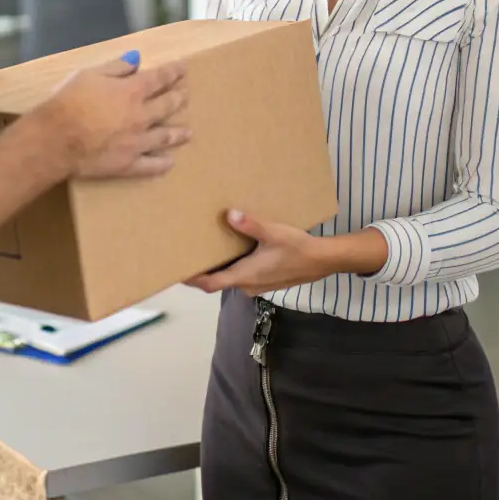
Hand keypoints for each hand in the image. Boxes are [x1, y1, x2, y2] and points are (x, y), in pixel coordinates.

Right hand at [41, 55, 189, 179]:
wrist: (57, 138)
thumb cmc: (69, 101)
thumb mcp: (90, 74)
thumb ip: (116, 67)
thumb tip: (137, 59)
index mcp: (132, 91)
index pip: (158, 78)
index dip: (172, 72)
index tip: (182, 69)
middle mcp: (141, 116)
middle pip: (166, 106)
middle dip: (178, 98)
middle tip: (186, 96)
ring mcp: (138, 143)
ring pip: (165, 137)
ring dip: (178, 133)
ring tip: (188, 132)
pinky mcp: (128, 164)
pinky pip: (150, 165)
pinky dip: (162, 164)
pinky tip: (170, 162)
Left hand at [187, 212, 329, 295]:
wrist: (321, 261)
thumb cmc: (296, 248)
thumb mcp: (273, 233)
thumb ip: (250, 225)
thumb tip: (229, 215)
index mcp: (245, 276)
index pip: (211, 284)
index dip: (193, 280)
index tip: (177, 272)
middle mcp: (247, 284)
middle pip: (217, 282)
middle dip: (202, 271)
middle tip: (187, 253)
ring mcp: (256, 284)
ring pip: (230, 279)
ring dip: (218, 268)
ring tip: (205, 248)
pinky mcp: (264, 280)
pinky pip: (241, 276)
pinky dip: (231, 266)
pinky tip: (231, 249)